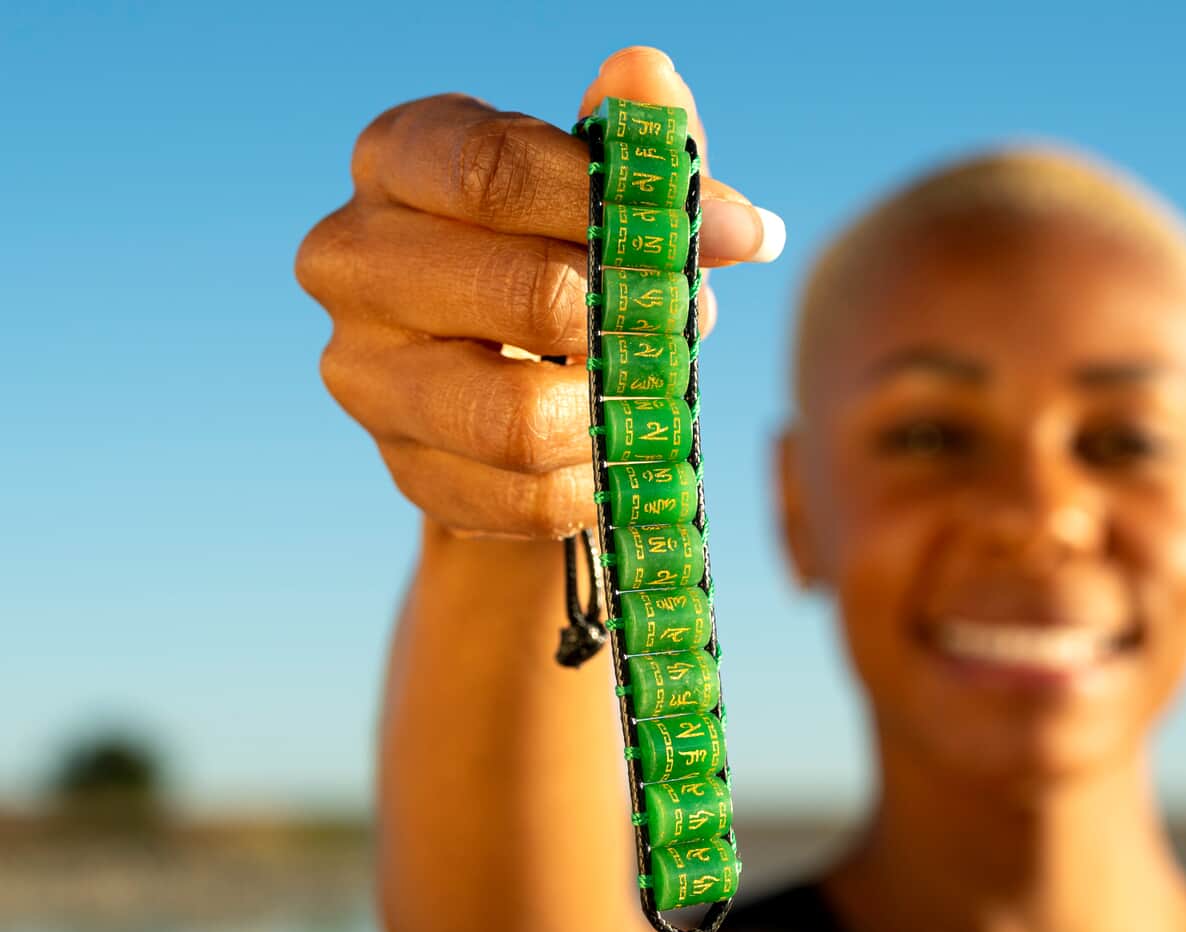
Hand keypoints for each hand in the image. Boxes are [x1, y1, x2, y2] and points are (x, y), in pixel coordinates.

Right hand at [295, 46, 785, 539]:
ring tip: (654, 390)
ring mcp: (364, 379)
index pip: (496, 171)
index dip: (625, 204)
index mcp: (394, 162)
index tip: (731, 237)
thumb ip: (628, 142)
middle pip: (521, 296)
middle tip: (688, 321)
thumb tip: (648, 75)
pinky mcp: (403, 471)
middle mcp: (351, 263)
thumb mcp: (593, 192)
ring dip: (616, 410)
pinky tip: (615, 452)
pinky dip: (593, 483)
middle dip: (633, 317)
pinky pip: (523, 499)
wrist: (498, 380)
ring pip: (517, 418)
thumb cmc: (551, 259)